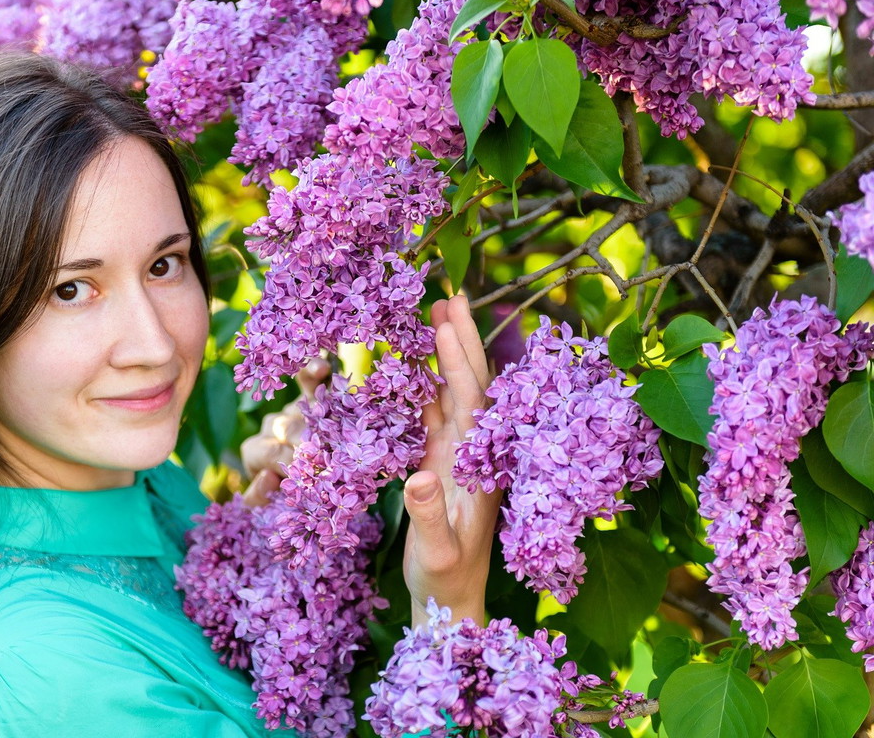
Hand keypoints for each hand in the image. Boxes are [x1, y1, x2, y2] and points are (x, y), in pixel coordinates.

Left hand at [240, 357, 329, 506]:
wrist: (314, 482)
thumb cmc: (292, 495)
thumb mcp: (269, 504)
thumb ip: (259, 498)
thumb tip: (268, 479)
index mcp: (255, 451)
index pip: (273, 453)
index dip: (294, 464)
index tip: (314, 477)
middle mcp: (271, 426)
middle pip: (288, 430)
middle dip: (310, 445)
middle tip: (328, 457)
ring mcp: (290, 409)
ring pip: (302, 409)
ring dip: (320, 421)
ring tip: (335, 434)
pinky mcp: (311, 396)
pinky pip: (309, 380)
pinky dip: (314, 372)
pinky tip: (322, 368)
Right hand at [403, 295, 501, 626]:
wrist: (450, 602)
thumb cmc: (445, 580)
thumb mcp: (436, 553)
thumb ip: (429, 515)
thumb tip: (418, 475)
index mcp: (478, 466)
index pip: (470, 402)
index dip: (459, 361)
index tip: (447, 323)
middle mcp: (473, 453)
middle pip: (469, 385)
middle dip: (461, 341)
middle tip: (449, 296)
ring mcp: (457, 456)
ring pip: (453, 393)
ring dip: (446, 355)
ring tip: (435, 315)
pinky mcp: (440, 463)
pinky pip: (435, 414)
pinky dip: (428, 384)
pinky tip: (418, 365)